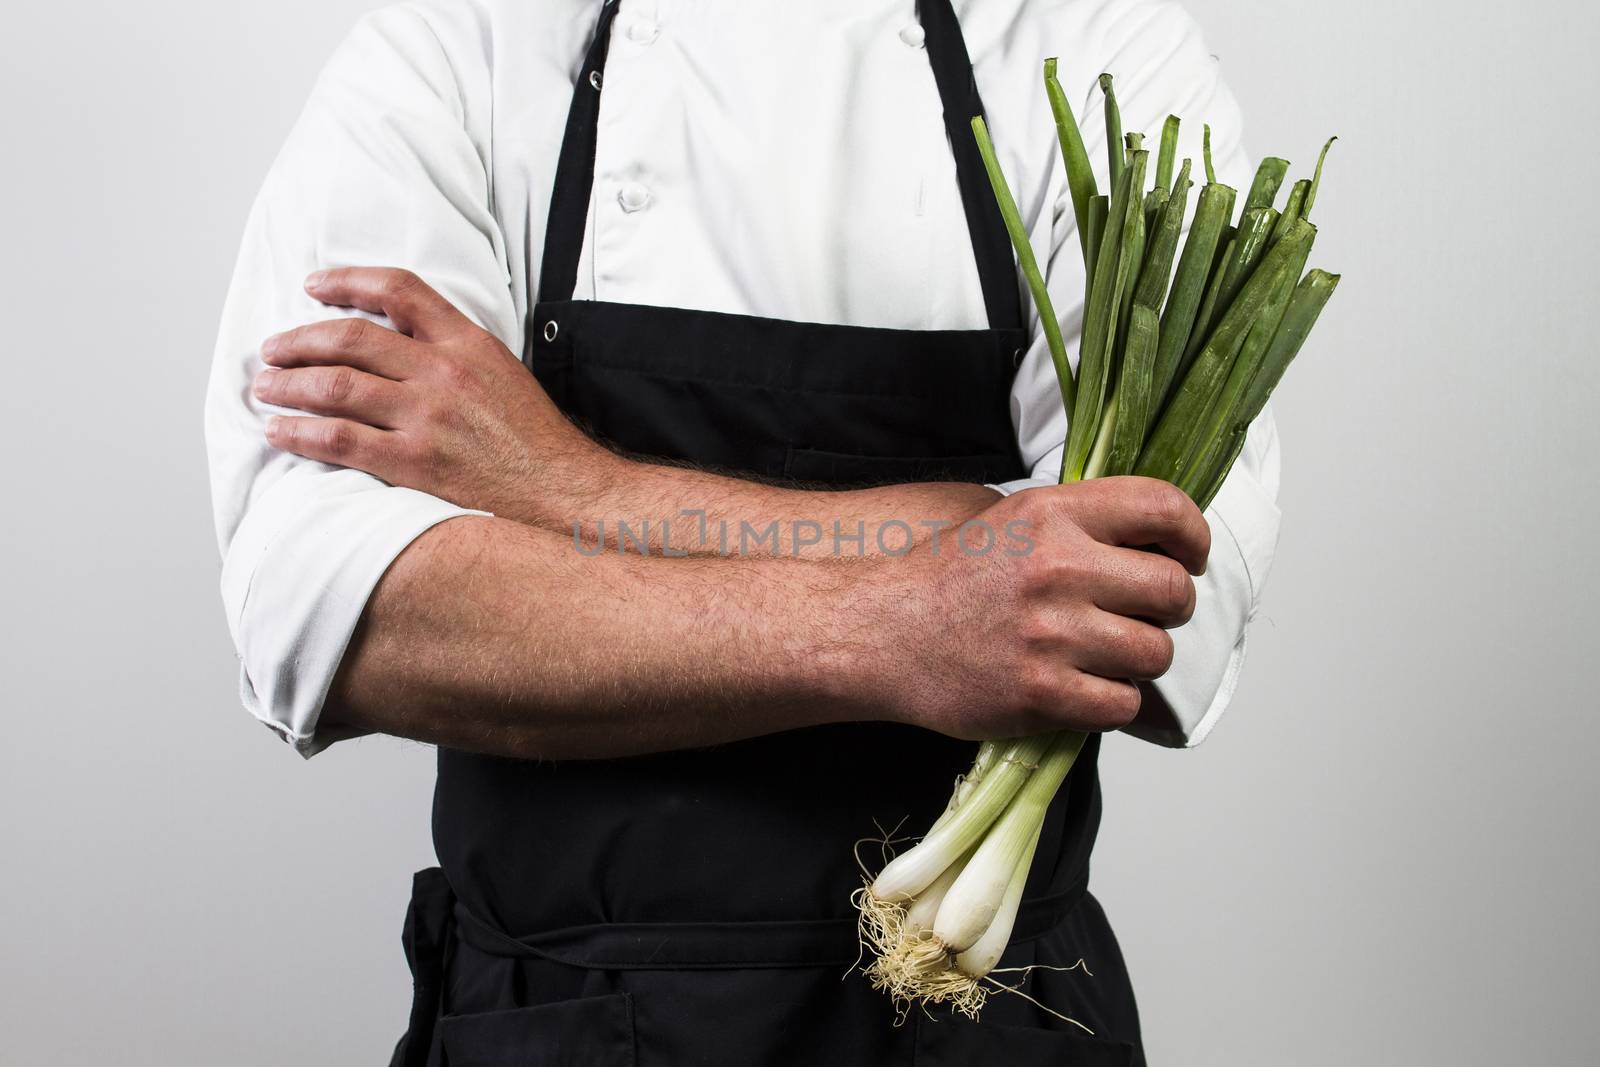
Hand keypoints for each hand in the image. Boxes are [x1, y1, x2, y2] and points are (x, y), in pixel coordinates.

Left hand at [255, 268, 611, 523]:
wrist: (562, 491)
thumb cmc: (533, 439)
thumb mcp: (502, 372)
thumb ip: (454, 349)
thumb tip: (398, 339)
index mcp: (468, 342)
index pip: (399, 289)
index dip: (348, 281)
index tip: (314, 286)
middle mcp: (445, 372)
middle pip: (352, 338)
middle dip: (299, 341)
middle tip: (272, 350)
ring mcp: (428, 417)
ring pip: (337, 386)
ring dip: (289, 385)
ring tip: (265, 388)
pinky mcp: (415, 462)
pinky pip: (340, 440)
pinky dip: (300, 433)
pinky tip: (280, 431)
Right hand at [868, 477, 1209, 738]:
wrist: (881, 633)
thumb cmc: (948, 580)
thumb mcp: (1014, 520)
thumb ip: (1083, 523)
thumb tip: (1159, 542)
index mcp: (1054, 514)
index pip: (1163, 509)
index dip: (1193, 537)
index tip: (1189, 558)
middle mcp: (1058, 568)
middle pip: (1172, 591)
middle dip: (1168, 610)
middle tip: (1138, 616)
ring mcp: (1051, 634)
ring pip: (1154, 653)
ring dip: (1137, 660)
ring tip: (1100, 655)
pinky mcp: (1041, 693)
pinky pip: (1123, 704)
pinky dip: (1111, 702)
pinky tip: (1080, 687)